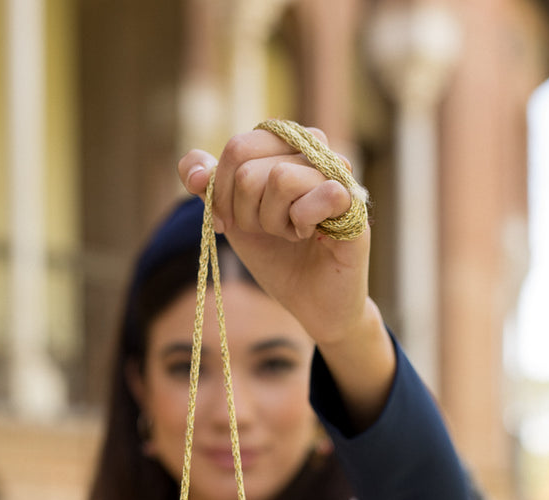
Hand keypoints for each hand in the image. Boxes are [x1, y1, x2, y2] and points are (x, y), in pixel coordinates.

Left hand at [178, 127, 395, 423]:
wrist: (312, 303)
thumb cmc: (278, 257)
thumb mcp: (234, 220)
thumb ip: (211, 189)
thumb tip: (194, 172)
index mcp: (283, 146)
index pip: (237, 148)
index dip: (222, 191)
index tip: (227, 221)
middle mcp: (313, 150)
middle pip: (249, 164)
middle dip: (245, 211)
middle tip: (268, 231)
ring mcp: (336, 173)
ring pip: (280, 178)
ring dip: (274, 221)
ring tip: (291, 233)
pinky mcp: (354, 203)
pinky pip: (321, 194)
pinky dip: (302, 223)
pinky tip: (311, 235)